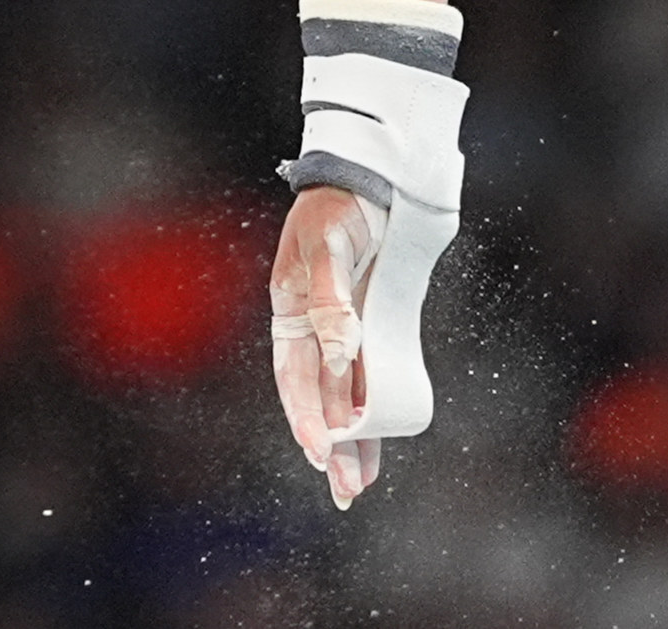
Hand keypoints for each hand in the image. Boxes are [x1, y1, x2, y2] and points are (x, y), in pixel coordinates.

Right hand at [269, 182, 382, 507]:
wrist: (369, 179)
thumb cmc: (337, 209)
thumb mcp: (329, 250)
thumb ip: (332, 300)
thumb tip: (340, 351)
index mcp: (290, 313)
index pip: (295, 376)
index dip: (307, 416)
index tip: (323, 450)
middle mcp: (313, 331)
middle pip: (319, 398)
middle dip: (331, 446)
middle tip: (343, 489)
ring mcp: (344, 333)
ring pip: (344, 396)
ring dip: (352, 440)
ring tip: (356, 484)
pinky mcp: (373, 329)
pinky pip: (370, 378)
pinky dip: (373, 410)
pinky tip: (377, 441)